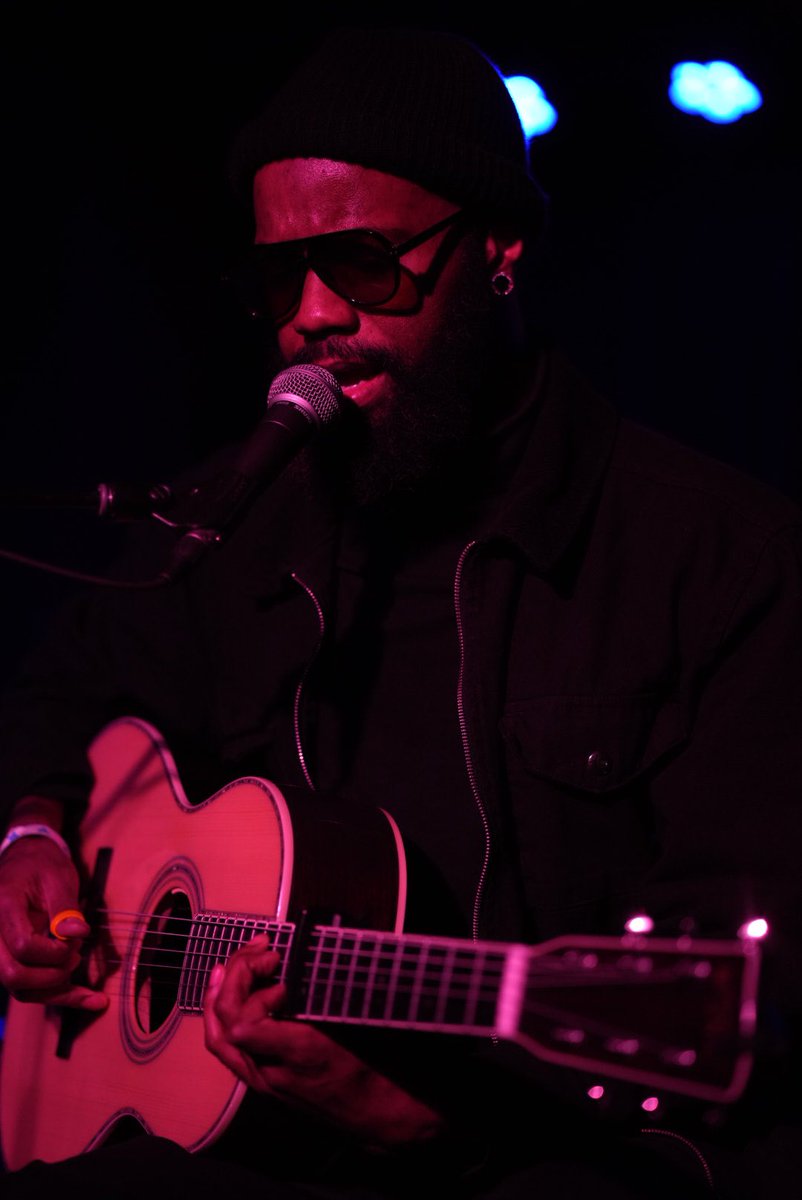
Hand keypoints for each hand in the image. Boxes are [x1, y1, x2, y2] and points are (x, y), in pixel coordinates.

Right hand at [0, 836, 107, 1009]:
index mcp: (4, 908)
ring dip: (56, 990)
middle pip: (13, 976)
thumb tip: (78, 933)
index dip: (54, 951)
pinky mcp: (10, 960)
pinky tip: (89, 999)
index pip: (24, 946)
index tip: (75, 939)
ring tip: (83, 975)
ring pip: (19, 989)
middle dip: (53, 975)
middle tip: (77, 957)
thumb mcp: (58, 877)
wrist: (25, 860)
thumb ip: (66, 907)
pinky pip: (27, 988)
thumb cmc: (42, 866)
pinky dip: (57, 995)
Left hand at [203, 934, 443, 1149]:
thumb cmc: (366, 1067)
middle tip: (260, 950)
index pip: (244, 1027)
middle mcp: (269, 1072)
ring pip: (218, 1037)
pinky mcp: (260, 1079)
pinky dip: (226, 1014)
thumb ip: (316, 1001)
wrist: (369, 1110)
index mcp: (296, 1055)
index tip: (281, 972)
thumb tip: (292, 968)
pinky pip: (228, 1047)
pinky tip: (239, 993)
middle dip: (236, 976)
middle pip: (226, 1024)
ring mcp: (261, 1078)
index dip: (253, 990)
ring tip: (237, 963)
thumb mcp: (348, 1026)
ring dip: (222, 992)